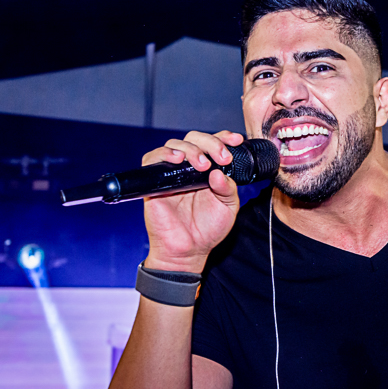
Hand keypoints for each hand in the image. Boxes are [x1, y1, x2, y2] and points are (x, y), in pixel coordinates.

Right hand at [141, 130, 246, 272]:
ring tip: (202, 164)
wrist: (188, 251)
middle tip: (221, 157)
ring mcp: (172, 173)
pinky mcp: (155, 182)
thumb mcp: (228, 208)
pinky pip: (152, 159)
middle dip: (210, 142)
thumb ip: (229, 189)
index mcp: (209, 170)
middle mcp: (189, 168)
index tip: (236, 140)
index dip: (223, 137)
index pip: (213, 144)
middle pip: (194, 139)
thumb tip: (219, 172)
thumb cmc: (208, 230)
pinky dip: (164, 153)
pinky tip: (177, 159)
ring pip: (175, 145)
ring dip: (191, 148)